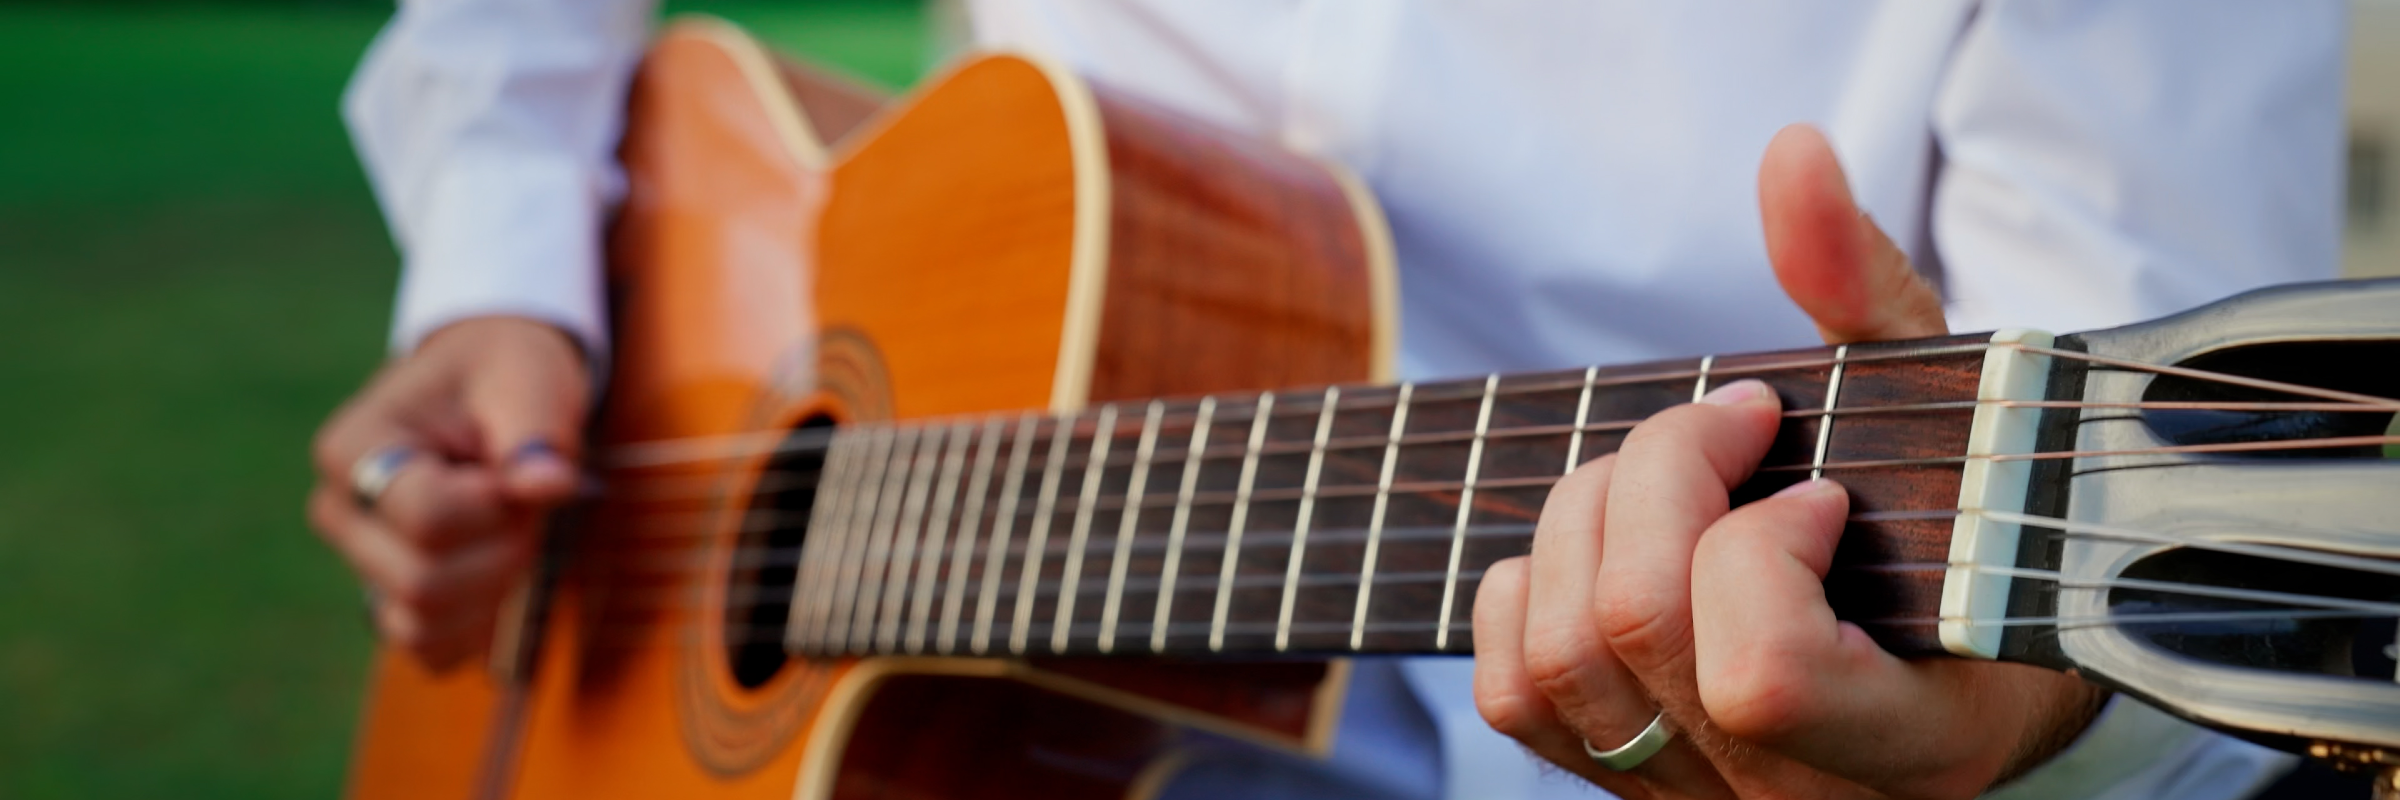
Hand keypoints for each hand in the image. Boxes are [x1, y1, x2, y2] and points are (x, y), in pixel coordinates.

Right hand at [307, 317, 589, 668]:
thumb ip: (534, 430)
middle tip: (521, 501)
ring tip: (508, 529)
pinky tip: (500, 573)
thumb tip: (548, 485)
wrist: (494, 386)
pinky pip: (431, 651)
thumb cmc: (505, 374)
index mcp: (352, 449)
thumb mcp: (527, 377)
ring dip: (493, 588)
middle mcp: (339, 512)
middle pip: (422, 583)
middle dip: (500, 549)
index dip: (493, 505)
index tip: (511, 469)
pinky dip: (479, 625)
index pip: (425, 518)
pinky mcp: (390, 599)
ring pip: (423, 625)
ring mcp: (360, 563)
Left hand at [1470, 125, 2105, 798]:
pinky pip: (1514, 698)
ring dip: (1589, 516)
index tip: (1820, 489)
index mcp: (1912, 739)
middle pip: (1636, 627)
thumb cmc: (1968, 528)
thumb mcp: (1948, 404)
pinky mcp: (1625, 782)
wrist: (1962, 664)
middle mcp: (1793, 794)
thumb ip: (1866, 286)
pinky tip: (1607, 547)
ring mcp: (1698, 796)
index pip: (1761, 674)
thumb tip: (1790, 156)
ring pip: (1562, 658)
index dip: (1759, 549)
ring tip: (1669, 475)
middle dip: (1660, 475)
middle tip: (1731, 426)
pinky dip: (1529, 591)